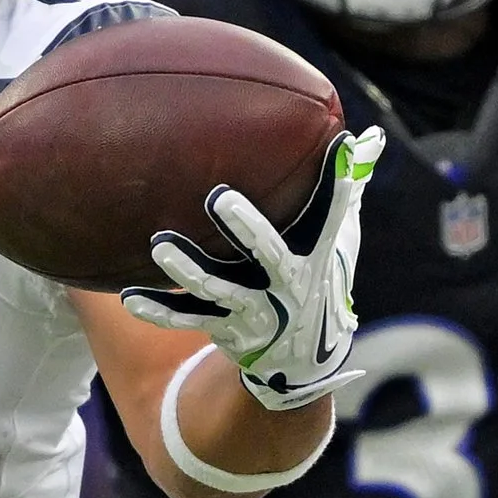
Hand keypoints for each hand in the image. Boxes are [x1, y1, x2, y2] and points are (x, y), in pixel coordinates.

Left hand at [123, 127, 384, 410]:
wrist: (304, 360)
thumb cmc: (320, 279)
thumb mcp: (339, 240)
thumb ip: (349, 189)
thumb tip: (369, 137)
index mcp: (315, 258)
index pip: (331, 219)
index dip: (338, 189)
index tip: (339, 148)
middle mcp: (287, 287)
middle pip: (269, 255)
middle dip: (246, 229)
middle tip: (218, 197)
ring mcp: (255, 312)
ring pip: (218, 290)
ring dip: (188, 270)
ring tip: (160, 245)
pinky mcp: (226, 330)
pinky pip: (187, 320)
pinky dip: (159, 311)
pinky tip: (129, 298)